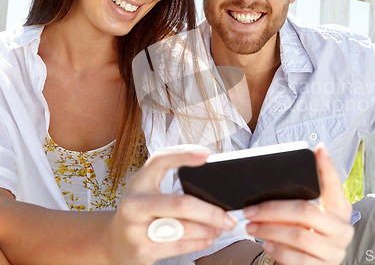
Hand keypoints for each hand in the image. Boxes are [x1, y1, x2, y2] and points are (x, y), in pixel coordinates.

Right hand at [110, 150, 236, 264]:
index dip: (183, 155)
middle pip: (181, 204)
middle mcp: (134, 205)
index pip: (160, 161)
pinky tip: (208, 237)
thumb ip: (170, 176)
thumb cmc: (139, 211)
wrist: (113, 242)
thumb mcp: (146, 187)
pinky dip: (201, 242)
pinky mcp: (143, 251)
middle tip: (229, 217)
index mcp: (138, 183)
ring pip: (185, 228)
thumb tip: (208, 170)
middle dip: (211, 212)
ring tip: (220, 227)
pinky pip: (180, 246)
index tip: (207, 155)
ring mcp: (136, 230)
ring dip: (209, 229)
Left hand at [244, 143, 353, 264]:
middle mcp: (342, 228)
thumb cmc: (304, 234)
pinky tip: (266, 243)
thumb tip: (268, 184)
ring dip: (269, 229)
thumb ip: (297, 200)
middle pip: (305, 211)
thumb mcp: (304, 216)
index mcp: (339, 208)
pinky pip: (298, 258)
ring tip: (251, 226)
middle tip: (250, 209)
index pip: (334, 184)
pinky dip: (278, 249)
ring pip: (299, 234)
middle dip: (273, 209)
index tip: (319, 148)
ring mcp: (335, 250)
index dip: (327, 166)